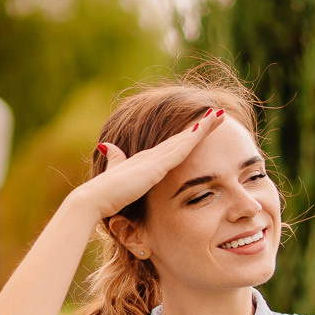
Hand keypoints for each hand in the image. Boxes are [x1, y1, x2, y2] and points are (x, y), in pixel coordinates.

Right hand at [75, 108, 225, 222]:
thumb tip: (109, 147)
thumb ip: (116, 161)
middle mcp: (152, 155)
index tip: (203, 126)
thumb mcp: (115, 176)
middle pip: (183, 138)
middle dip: (202, 126)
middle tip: (218, 115)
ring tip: (220, 116)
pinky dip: (193, 138)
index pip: (174, 146)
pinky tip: (205, 128)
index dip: (189, 135)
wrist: (95, 198)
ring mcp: (155, 159)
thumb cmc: (105, 195)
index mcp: (146, 160)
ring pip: (185, 139)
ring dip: (203, 126)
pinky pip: (180, 149)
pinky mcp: (156, 166)